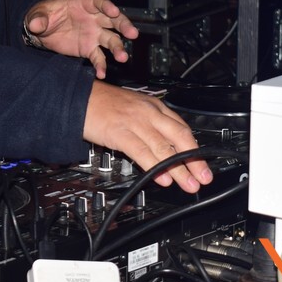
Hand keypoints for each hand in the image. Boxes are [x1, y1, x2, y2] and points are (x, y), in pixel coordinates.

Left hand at [23, 0, 138, 77]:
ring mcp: (94, 34)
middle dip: (123, 25)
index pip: (99, 2)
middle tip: (132, 33)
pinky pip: (98, 57)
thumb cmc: (44, 15)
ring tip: (123, 57)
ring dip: (118, 48)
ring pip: (111, 40)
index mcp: (83, 5)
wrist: (41, 31)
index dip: (107, 6)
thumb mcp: (38, 14)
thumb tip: (35, 24)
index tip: (114, 11)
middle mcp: (93, 19)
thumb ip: (39, 18)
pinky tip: (101, 73)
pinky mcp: (89, 49)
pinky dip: (101, 65)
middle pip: (113, 20)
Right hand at [84, 81, 212, 192]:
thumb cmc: (101, 104)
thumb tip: (164, 148)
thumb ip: (150, 126)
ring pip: (164, 148)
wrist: (77, 97)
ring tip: (189, 184)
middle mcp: (148, 113)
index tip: (203, 163)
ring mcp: (135, 122)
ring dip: (179, 169)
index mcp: (153, 106)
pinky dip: (154, 167)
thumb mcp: (133, 109)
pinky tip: (162, 178)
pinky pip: (142, 152)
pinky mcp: (120, 133)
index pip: (182, 128)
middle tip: (204, 177)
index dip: (195, 148)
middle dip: (195, 160)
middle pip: (179, 137)